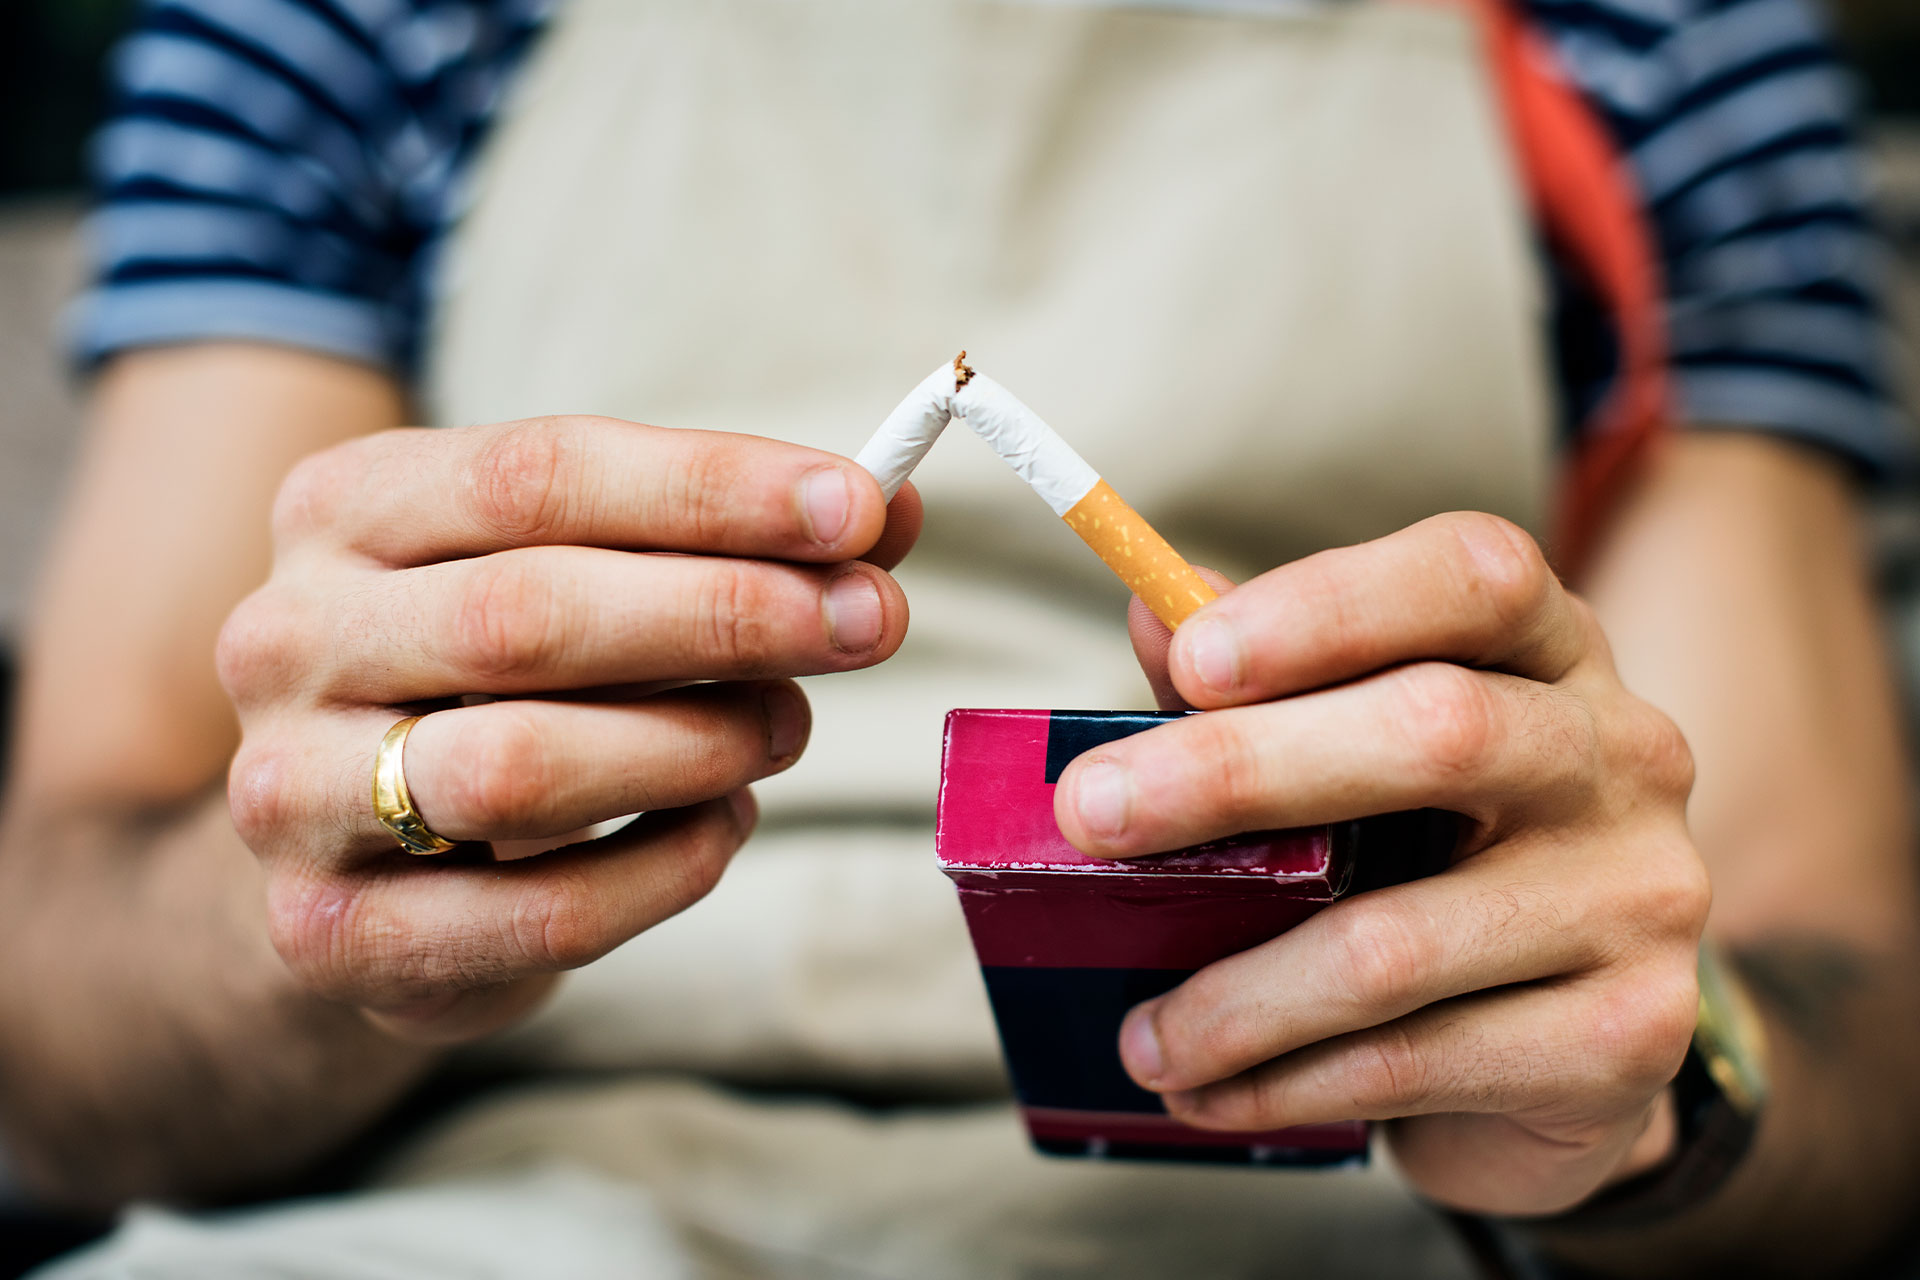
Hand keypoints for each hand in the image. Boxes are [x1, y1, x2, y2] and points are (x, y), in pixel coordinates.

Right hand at [218, 417, 918, 1042]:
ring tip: (786, 726)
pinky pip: (544, 912)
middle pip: (530, 613)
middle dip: (729, 612)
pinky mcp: (334, 933)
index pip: (539, 472)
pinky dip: (671, 866)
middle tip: (868, 622)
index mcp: (346, 508)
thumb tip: (892, 514)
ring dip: (700, 743)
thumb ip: (722, 540)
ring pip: (525, 767)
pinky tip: (723, 824)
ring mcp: (292, 792)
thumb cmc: (496, 679)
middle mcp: (289, 636)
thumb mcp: (584, 572)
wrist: (352, 851)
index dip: (715, 489)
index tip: (861, 508)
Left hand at [1051, 512, 1707, 1213]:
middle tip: (1090, 817)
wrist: (1575, 1054)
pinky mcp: (1628, 1034)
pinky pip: (1414, 1059)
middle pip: (1439, 730)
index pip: (1477, 575)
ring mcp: (1638, 896)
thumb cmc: (1432, 863)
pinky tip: (1209, 1091)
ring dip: (1236, 996)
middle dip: (1237, 772)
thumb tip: (1147, 612)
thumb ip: (1259, 684)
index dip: (1332, 605)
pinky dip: (1283, 1082)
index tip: (1189, 661)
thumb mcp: (1358, 755)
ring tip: (1140, 1035)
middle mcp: (1622, 755)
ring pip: (1399, 939)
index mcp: (1556, 652)